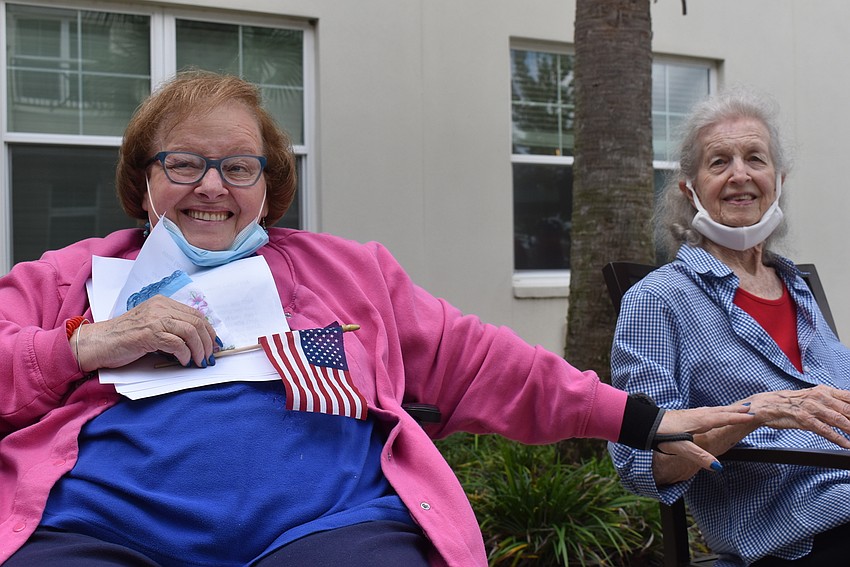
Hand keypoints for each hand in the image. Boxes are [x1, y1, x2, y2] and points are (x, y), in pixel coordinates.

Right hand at [74, 295, 217, 371]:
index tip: (214, 344)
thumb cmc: (124, 337)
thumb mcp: (151, 325)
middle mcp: (160, 307)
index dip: (209, 330)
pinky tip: (184, 362)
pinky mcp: (149, 334)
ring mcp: (154, 319)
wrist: (98, 342)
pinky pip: (177, 343)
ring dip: (199, 349)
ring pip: (190, 331)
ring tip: (199, 361)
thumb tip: (196, 340)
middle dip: (208, 341)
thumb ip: (170, 326)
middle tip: (209, 356)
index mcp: (163, 303)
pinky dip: (185, 354)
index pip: (196, 313)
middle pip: (197, 322)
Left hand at [654, 403, 755, 470]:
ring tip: (735, 409)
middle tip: (750, 408)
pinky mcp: (683, 415)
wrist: (645, 425)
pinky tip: (710, 412)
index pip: (722, 419)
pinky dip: (714, 410)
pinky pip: (704, 411)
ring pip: (712, 410)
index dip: (737, 418)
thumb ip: (700, 457)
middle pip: (719, 411)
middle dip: (734, 411)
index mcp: (699, 422)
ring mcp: (690, 413)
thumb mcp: (681, 449)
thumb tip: (717, 467)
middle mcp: (696, 415)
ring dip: (725, 409)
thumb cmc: (662, 436)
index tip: (752, 416)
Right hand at [744, 385, 849, 449]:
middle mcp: (820, 397)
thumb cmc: (792, 403)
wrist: (768, 404)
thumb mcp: (814, 398)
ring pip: (839, 419)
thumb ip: (832, 403)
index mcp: (825, 391)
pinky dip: (838, 438)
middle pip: (848, 409)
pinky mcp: (804, 419)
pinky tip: (846, 445)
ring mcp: (812, 408)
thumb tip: (847, 410)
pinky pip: (824, 430)